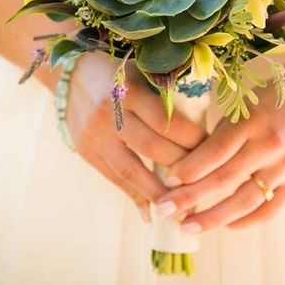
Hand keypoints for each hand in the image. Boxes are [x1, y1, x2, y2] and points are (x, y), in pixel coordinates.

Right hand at [64, 54, 206, 222]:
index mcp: (130, 91)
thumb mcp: (141, 72)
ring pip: (131, 170)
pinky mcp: (86, 150)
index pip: (167, 122)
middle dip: (182, 169)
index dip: (193, 140)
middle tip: (206, 184)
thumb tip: (201, 122)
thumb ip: (166, 94)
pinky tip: (151, 214)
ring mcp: (96, 135)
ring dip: (158, 193)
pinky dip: (134, 196)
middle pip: (152, 148)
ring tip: (181, 211)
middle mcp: (111, 115)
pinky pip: (113, 178)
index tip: (214, 151)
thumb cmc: (118, 70)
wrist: (69, 73)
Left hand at [154, 90, 284, 231]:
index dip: (189, 169)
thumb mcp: (239, 108)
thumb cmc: (265, 100)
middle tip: (164, 210)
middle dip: (191, 198)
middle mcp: (269, 145)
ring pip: (245, 200)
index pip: (215, 152)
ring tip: (189, 227)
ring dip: (214, 218)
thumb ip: (216, 137)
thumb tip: (183, 170)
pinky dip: (246, 221)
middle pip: (225, 179)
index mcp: (251, 121)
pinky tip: (225, 226)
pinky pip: (269, 209)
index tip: (166, 182)